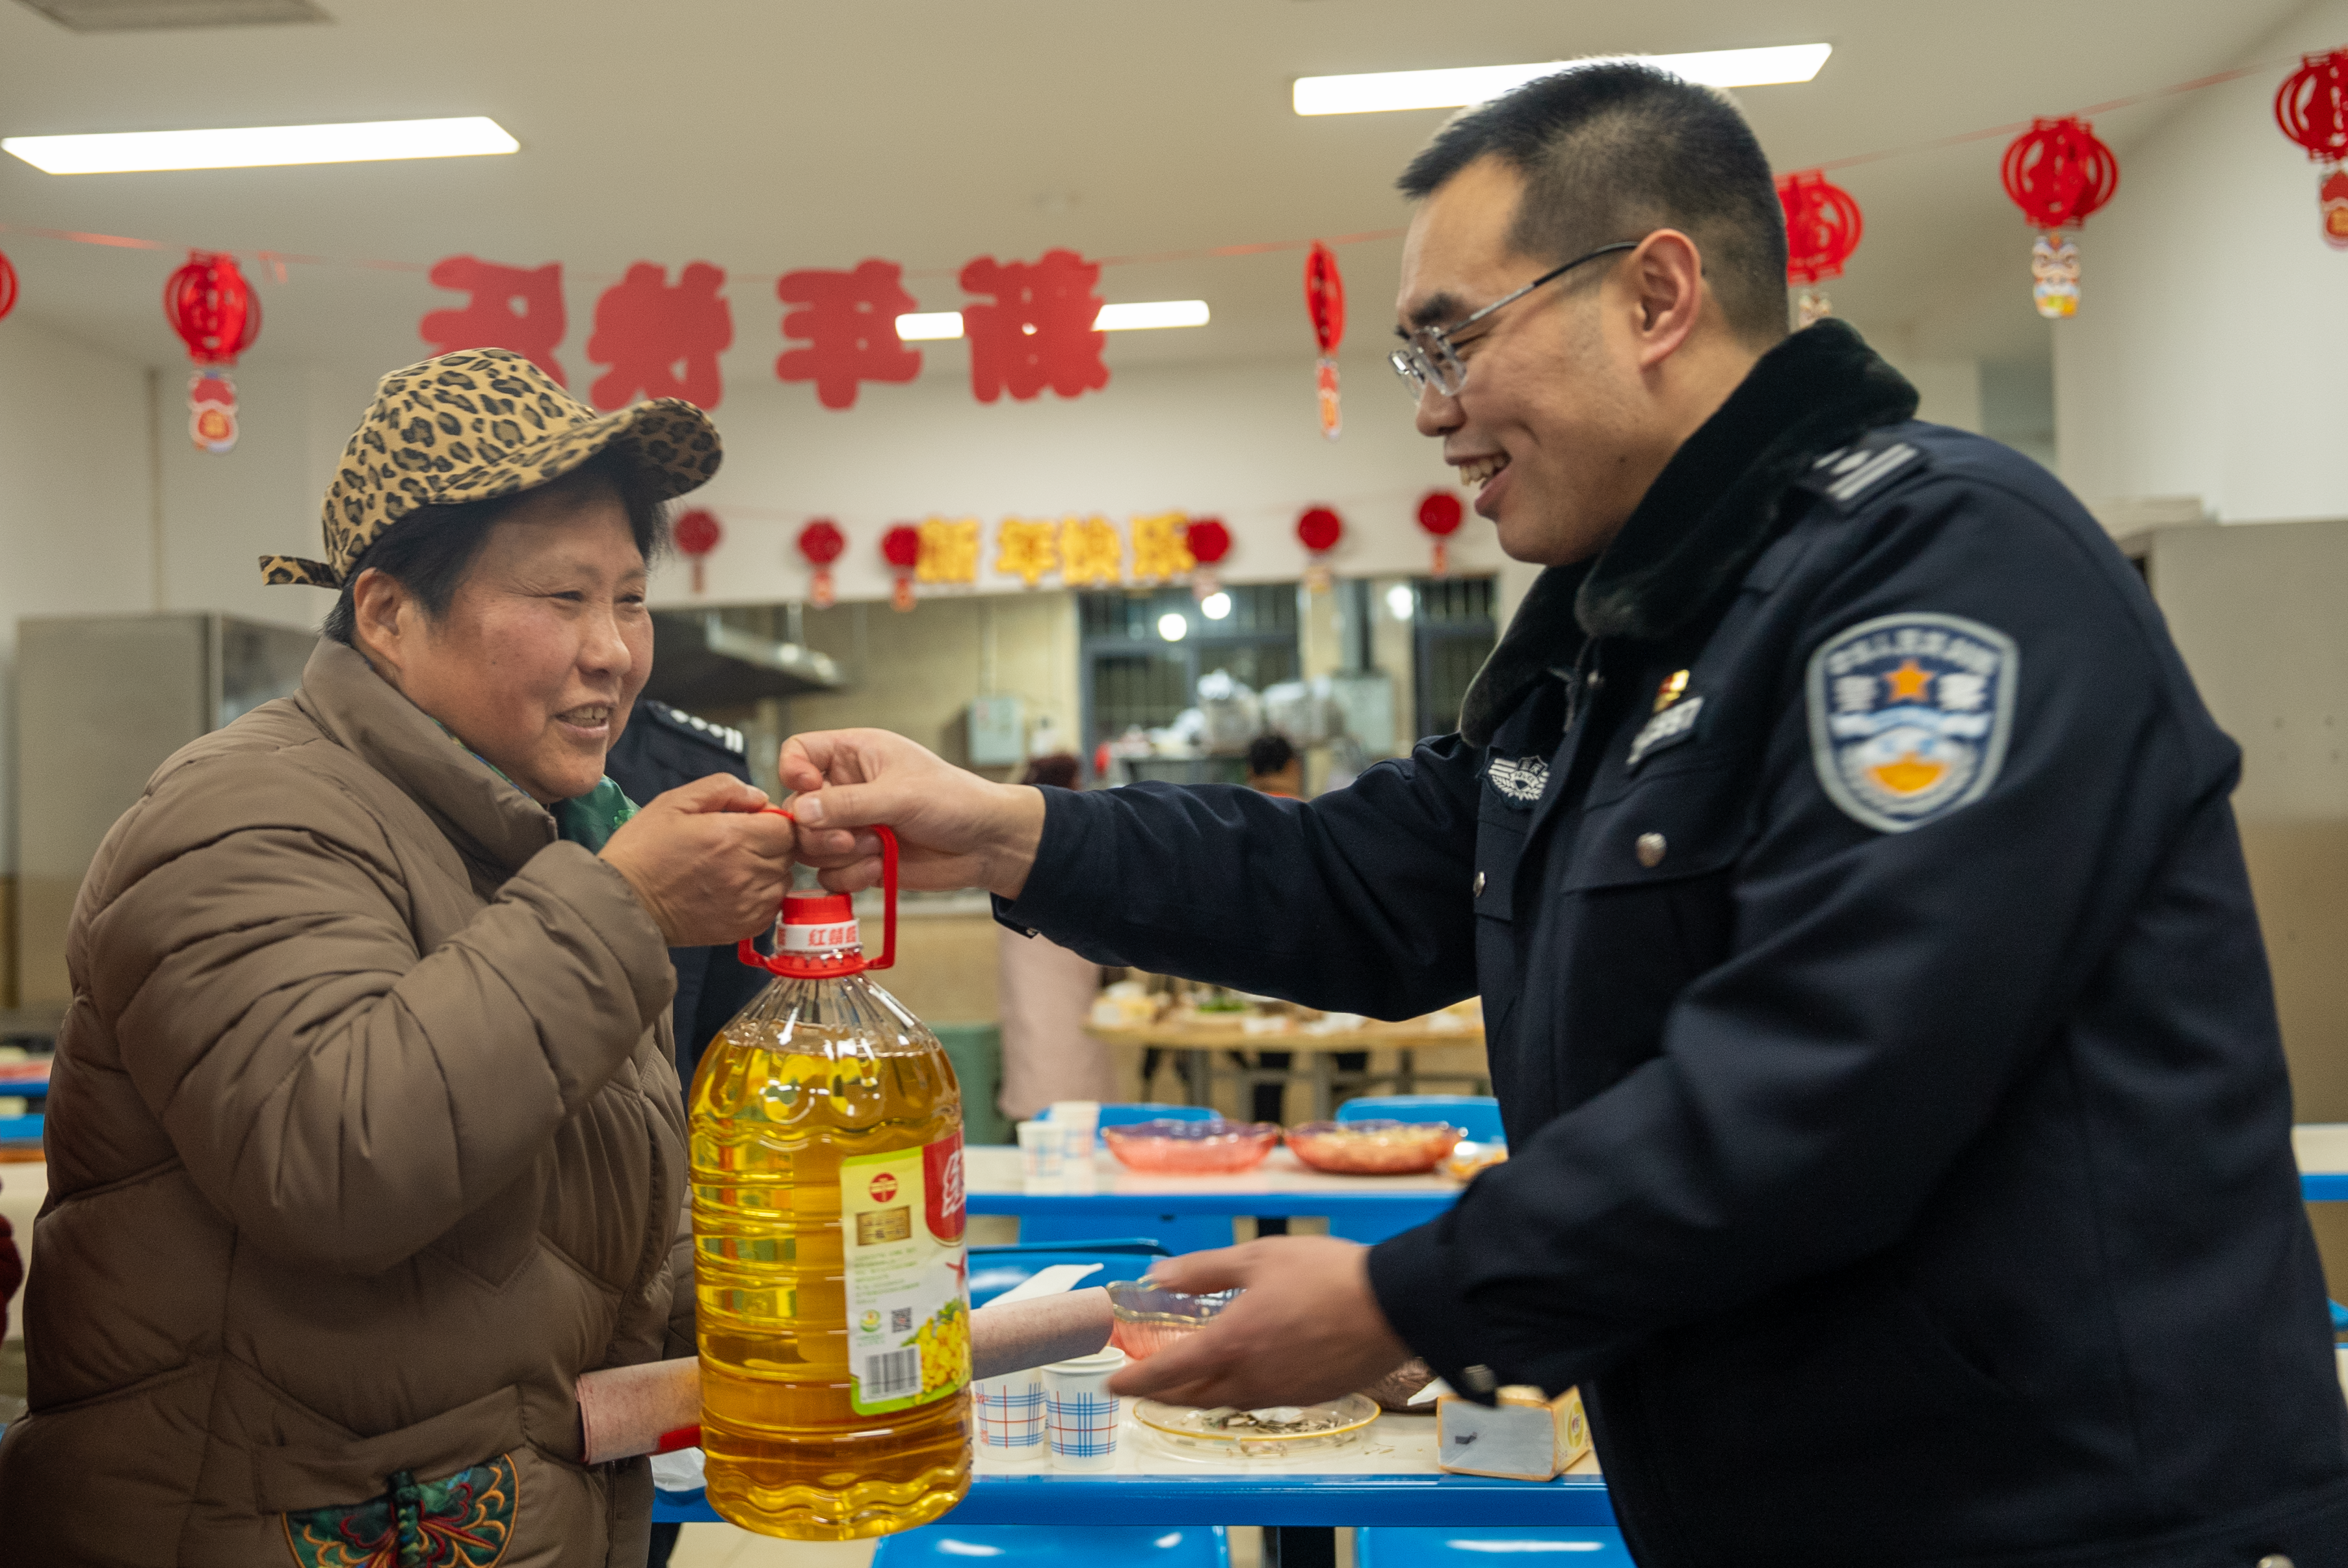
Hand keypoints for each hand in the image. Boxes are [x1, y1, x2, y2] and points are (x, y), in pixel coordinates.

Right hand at [600, 774, 795, 945]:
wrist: (623, 904)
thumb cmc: (643, 850)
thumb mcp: (674, 802)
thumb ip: (722, 789)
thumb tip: (759, 797)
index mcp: (731, 837)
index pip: (786, 827)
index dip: (773, 820)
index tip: (752, 821)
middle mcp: (746, 872)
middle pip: (789, 853)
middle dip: (773, 842)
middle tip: (743, 841)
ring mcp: (746, 903)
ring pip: (784, 880)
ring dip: (770, 869)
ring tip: (738, 865)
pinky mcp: (742, 927)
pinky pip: (773, 906)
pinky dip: (763, 895)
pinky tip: (736, 888)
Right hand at [780, 728, 1045, 898]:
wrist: (987, 844)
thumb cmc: (956, 801)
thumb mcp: (901, 794)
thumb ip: (848, 803)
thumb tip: (799, 812)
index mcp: (854, 755)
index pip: (798, 752)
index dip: (794, 772)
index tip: (809, 790)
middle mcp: (847, 789)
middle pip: (796, 809)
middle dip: (819, 830)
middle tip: (850, 839)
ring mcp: (851, 826)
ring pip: (809, 846)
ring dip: (837, 855)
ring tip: (875, 849)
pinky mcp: (859, 859)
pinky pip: (829, 874)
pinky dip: (849, 877)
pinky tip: (878, 869)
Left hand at [1105, 1237, 1409, 1408]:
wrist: (1393, 1305)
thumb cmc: (1326, 1274)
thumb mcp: (1257, 1257)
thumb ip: (1202, 1271)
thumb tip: (1158, 1277)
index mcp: (1231, 1344)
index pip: (1166, 1373)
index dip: (1134, 1381)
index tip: (1113, 1384)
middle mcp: (1250, 1379)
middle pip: (1190, 1397)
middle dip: (1160, 1393)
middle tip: (1142, 1383)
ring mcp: (1280, 1393)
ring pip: (1224, 1401)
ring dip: (1197, 1393)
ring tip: (1185, 1378)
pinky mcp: (1307, 1397)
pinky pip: (1258, 1399)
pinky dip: (1235, 1390)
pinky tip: (1240, 1373)